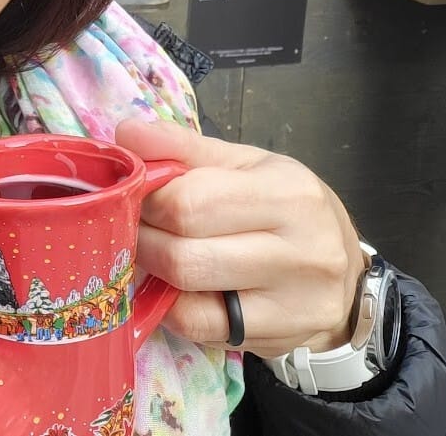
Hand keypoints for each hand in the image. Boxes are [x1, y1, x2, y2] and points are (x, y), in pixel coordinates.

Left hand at [116, 115, 364, 357]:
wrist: (347, 276)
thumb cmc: (285, 207)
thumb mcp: (244, 164)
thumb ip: (182, 146)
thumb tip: (126, 134)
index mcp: (288, 193)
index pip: (190, 202)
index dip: (146, 198)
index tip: (136, 193)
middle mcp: (300, 251)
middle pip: (183, 253)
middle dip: (143, 237)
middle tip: (133, 225)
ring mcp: (293, 304)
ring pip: (186, 293)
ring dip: (151, 271)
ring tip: (150, 250)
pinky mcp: (278, 339)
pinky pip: (196, 326)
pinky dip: (169, 305)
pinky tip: (173, 286)